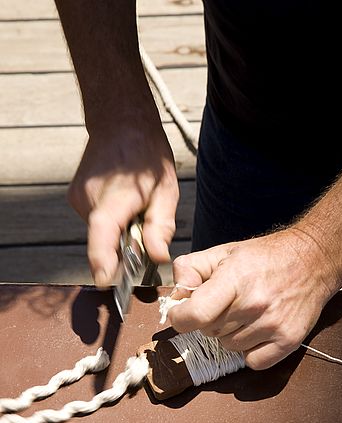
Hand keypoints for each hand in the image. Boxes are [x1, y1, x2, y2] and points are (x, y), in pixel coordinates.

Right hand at [68, 116, 178, 286]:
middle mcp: (90, 197)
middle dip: (124, 252)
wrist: (121, 123)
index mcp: (116, 194)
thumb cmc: (148, 156)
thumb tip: (157, 258)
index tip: (104, 281)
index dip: (102, 259)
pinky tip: (124, 207)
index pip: (102, 232)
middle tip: (145, 238)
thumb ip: (161, 227)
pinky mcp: (76, 199)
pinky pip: (97, 224)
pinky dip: (112, 225)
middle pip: (105, 241)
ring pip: (101, 234)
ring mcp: (79, 198)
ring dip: (120, 235)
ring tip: (136, 211)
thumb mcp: (166, 190)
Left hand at [168, 230, 336, 369]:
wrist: (313, 260)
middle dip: (210, 320)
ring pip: (228, 347)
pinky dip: (251, 350)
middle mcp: (255, 304)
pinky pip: (252, 361)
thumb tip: (176, 296)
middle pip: (209, 332)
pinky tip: (258, 330)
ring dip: (231, 334)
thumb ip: (190, 269)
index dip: (180, 317)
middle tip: (227, 303)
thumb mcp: (223, 252)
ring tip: (246, 313)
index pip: (194, 315)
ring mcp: (273, 325)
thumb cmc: (265, 257)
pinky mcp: (289, 341)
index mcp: (235, 279)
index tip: (182, 312)